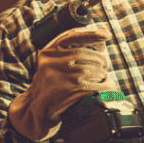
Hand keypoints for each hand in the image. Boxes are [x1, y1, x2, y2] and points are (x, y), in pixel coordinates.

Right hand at [8, 26, 117, 141]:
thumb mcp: (53, 64)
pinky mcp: (66, 92)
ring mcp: (58, 77)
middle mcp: (50, 62)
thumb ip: (70, 50)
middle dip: (100, 59)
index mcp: (48, 52)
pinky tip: (107, 87)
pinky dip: (103, 87)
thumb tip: (100, 40)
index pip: (71, 36)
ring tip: (103, 77)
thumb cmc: (51, 83)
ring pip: (90, 70)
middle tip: (105, 65)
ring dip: (102, 74)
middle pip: (85, 54)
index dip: (91, 34)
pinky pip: (91, 86)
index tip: (106, 34)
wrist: (36, 108)